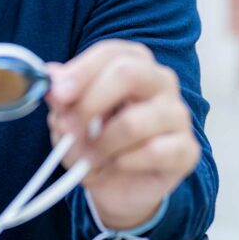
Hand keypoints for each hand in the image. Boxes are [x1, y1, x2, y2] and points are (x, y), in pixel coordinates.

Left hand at [46, 40, 199, 230]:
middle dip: (89, 103)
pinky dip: (124, 162)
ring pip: (133, 122)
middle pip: (127, 73)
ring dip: (100, 144)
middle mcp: (160, 80)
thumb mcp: (70, 117)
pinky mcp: (187, 149)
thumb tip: (51, 79)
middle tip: (67, 129)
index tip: (57, 95)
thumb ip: (63, 98)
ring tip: (88, 157)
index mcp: (133, 62)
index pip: (109, 52)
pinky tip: (117, 165)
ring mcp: (178, 114)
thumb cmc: (95, 139)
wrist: (118, 186)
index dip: (80, 72)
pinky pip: (153, 152)